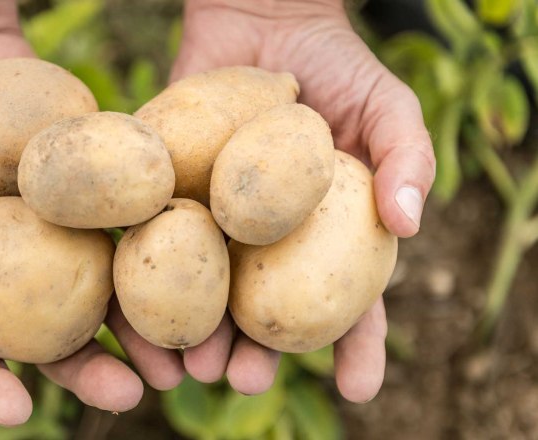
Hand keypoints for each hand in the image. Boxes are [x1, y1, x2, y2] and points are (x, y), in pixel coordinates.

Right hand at [0, 27, 144, 423]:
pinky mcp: (92, 191)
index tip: (16, 410)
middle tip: (130, 393)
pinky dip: (159, 249)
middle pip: (55, 332)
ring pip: (105, 290)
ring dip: (143, 328)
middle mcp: (16, 266)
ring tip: (178, 358)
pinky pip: (128, 221)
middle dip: (92, 368)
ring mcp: (59, 230)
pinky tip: (191, 271)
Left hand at [170, 0, 435, 401]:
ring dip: (196, 333)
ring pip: (205, 291)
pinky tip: (133, 310)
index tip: (357, 390)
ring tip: (191, 363)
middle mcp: (267, 242)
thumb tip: (410, 225)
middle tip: (243, 379)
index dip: (354, 350)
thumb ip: (407, 158)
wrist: (263, 17)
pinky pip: (154, 239)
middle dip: (256, 354)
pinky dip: (143, 276)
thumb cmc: (337, 66)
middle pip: (263, 313)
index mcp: (325, 238)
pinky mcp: (168, 192)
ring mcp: (215, 221)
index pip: (348, 304)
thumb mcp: (388, 107)